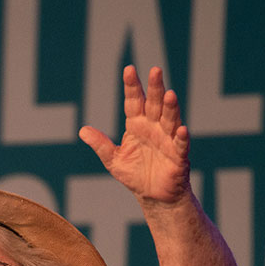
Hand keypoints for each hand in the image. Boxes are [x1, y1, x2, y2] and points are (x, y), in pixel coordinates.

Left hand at [79, 65, 190, 205]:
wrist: (153, 196)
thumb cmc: (135, 175)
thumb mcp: (113, 160)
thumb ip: (101, 145)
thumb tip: (82, 131)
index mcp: (137, 125)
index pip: (134, 102)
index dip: (132, 87)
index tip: (129, 70)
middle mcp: (154, 128)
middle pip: (154, 104)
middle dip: (155, 88)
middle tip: (155, 70)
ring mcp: (167, 140)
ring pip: (170, 120)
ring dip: (170, 108)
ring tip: (169, 94)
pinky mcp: (178, 156)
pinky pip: (180, 145)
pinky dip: (182, 138)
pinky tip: (181, 130)